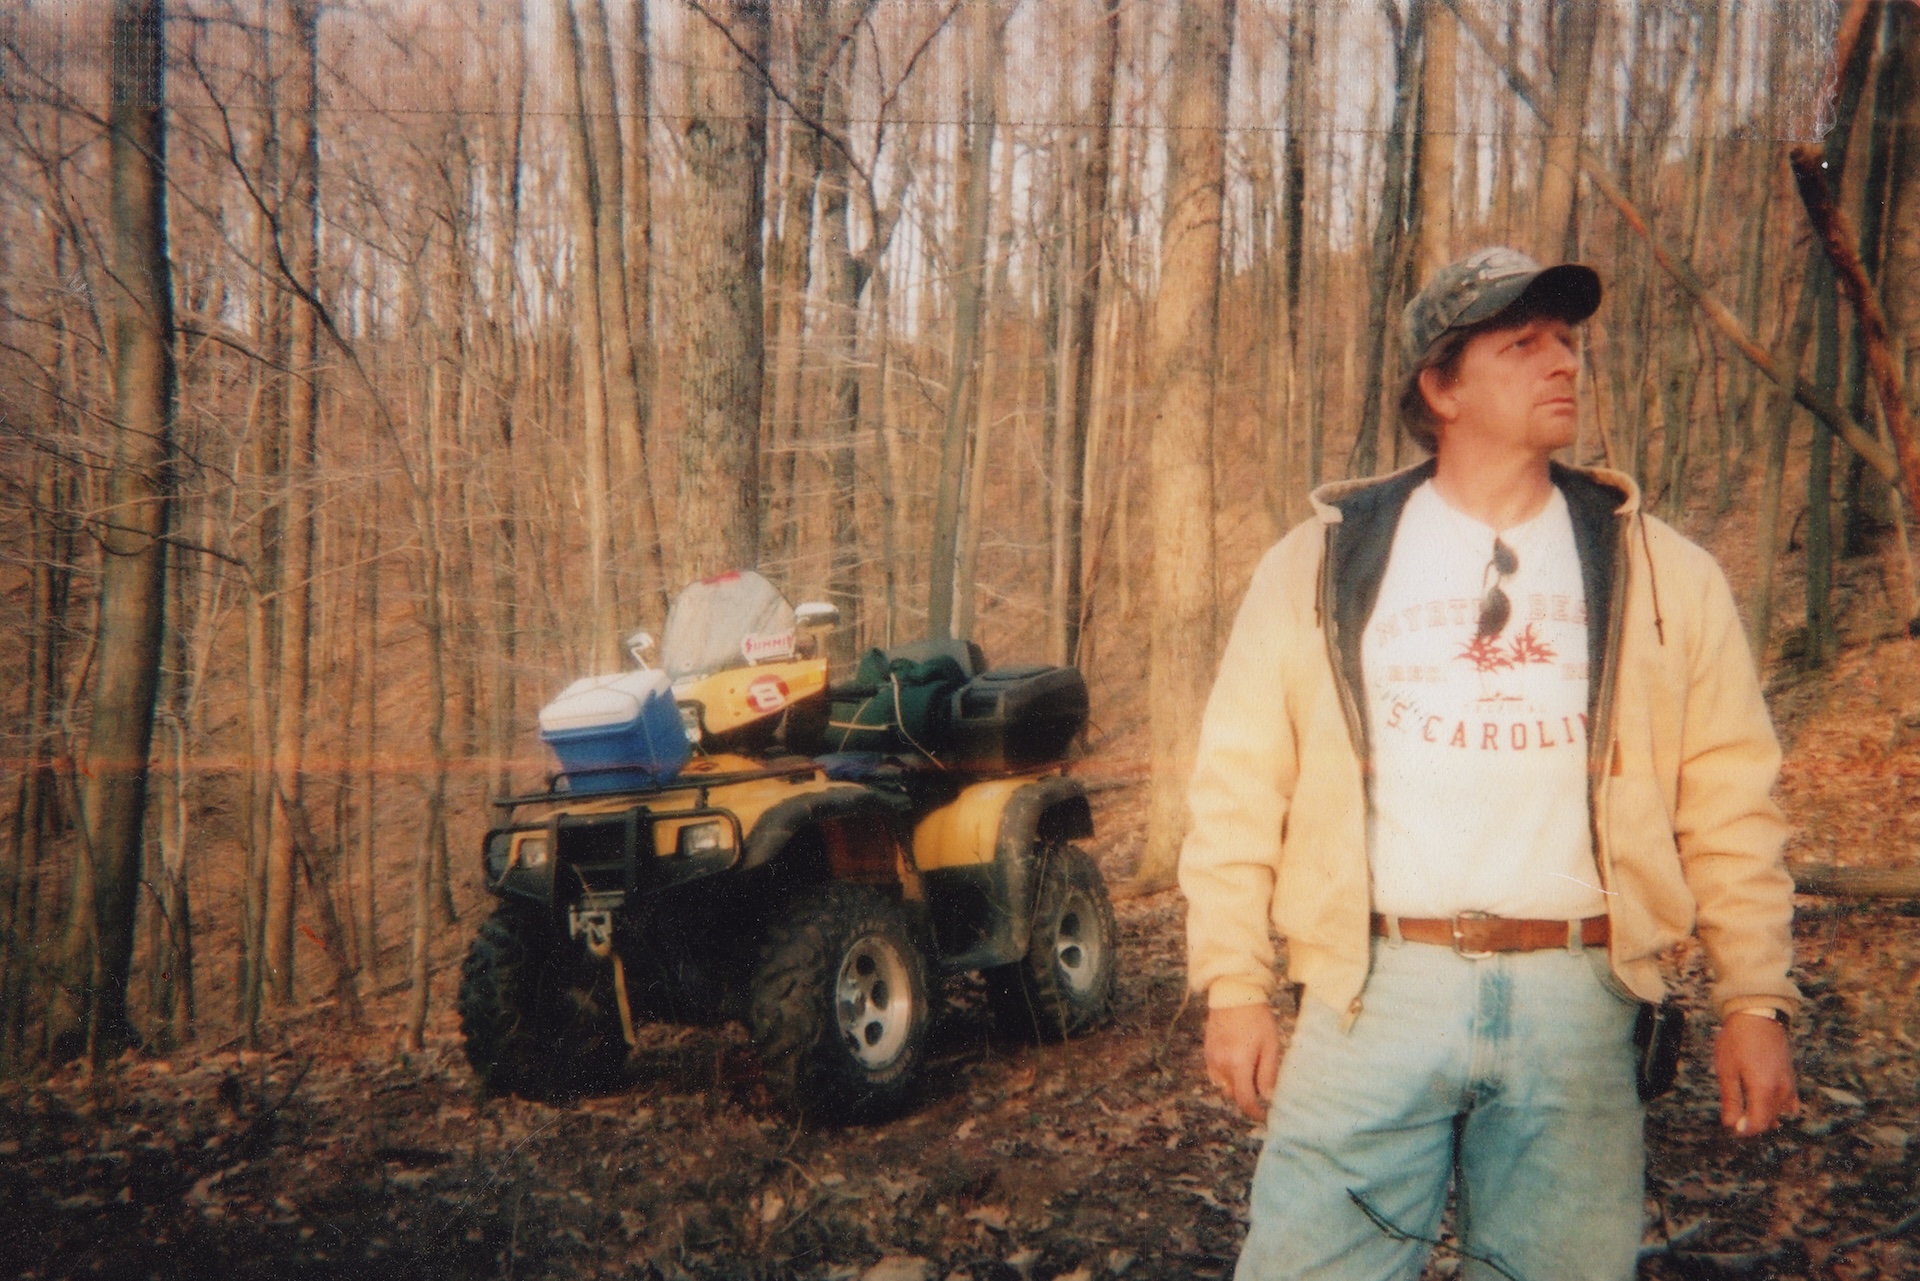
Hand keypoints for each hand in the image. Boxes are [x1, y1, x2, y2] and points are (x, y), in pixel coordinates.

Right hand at [1204, 1003, 1281, 1120]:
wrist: (1234, 993)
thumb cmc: (1257, 1018)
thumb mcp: (1270, 1045)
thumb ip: (1268, 1073)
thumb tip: (1268, 1097)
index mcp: (1239, 1064)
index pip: (1244, 1099)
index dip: (1254, 1112)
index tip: (1263, 1114)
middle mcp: (1221, 1065)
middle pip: (1233, 1094)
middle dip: (1247, 1095)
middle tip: (1261, 1085)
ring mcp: (1211, 1058)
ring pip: (1223, 1085)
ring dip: (1236, 1085)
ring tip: (1249, 1069)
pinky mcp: (1207, 1051)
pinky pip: (1215, 1073)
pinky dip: (1226, 1075)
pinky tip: (1237, 1060)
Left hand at [1714, 1011, 1797, 1135]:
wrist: (1758, 1016)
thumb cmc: (1737, 1041)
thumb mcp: (1726, 1070)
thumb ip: (1731, 1100)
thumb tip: (1731, 1125)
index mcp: (1764, 1089)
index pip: (1759, 1124)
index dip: (1744, 1130)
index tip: (1731, 1126)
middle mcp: (1782, 1091)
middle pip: (1769, 1121)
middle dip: (1751, 1123)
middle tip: (1733, 1113)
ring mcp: (1790, 1085)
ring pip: (1778, 1113)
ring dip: (1762, 1114)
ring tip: (1743, 1101)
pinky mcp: (1792, 1079)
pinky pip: (1788, 1103)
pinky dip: (1776, 1107)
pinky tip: (1761, 1099)